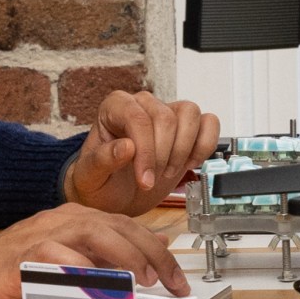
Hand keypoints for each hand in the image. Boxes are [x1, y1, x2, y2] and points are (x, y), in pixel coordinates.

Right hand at [0, 204, 190, 298]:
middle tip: (170, 283)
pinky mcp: (23, 255)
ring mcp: (43, 234)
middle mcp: (63, 220)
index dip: (159, 253)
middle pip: (117, 227)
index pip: (129, 228)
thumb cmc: (15, 270)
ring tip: (142, 279)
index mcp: (77, 218)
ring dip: (121, 256)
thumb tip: (150, 258)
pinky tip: (98, 287)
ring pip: (92, 234)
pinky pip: (57, 258)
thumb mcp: (67, 261)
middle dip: (150, 255)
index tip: (180, 282)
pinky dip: (80, 271)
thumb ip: (104, 257)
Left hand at [62, 88, 220, 215]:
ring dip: (183, 149)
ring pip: (190, 113)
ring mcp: (168, 112)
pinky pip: (209, 123)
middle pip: (166, 118)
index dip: (146, 152)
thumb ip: (102, 160)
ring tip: (168, 172)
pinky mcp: (188, 127)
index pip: (138, 119)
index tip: (144, 180)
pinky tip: (189, 163)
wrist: (114, 194)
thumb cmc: (100, 182)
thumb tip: (126, 147)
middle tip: (152, 181)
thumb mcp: (90, 177)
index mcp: (115, 107)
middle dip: (163, 156)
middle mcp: (143, 104)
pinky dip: (205, 145)